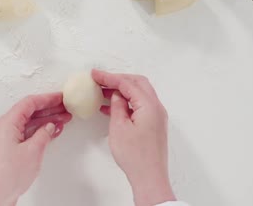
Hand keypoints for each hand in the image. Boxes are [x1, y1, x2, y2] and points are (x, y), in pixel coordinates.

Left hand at [0, 93, 71, 205]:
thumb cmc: (7, 174)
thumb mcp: (33, 150)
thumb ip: (44, 134)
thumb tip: (50, 126)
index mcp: (8, 122)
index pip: (30, 103)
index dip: (47, 98)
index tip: (60, 97)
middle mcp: (6, 128)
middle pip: (30, 111)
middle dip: (49, 109)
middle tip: (65, 107)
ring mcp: (7, 139)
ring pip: (30, 123)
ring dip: (47, 120)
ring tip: (64, 118)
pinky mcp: (10, 149)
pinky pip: (27, 133)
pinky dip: (41, 131)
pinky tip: (52, 132)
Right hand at [92, 69, 175, 205]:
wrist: (149, 178)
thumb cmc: (136, 156)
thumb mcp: (119, 128)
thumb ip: (117, 107)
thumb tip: (116, 96)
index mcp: (149, 105)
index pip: (127, 83)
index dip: (109, 77)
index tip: (95, 75)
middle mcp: (157, 108)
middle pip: (137, 83)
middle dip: (118, 79)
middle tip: (100, 80)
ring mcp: (157, 116)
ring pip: (139, 94)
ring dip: (122, 91)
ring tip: (103, 93)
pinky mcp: (154, 124)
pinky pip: (140, 105)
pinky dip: (127, 102)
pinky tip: (111, 107)